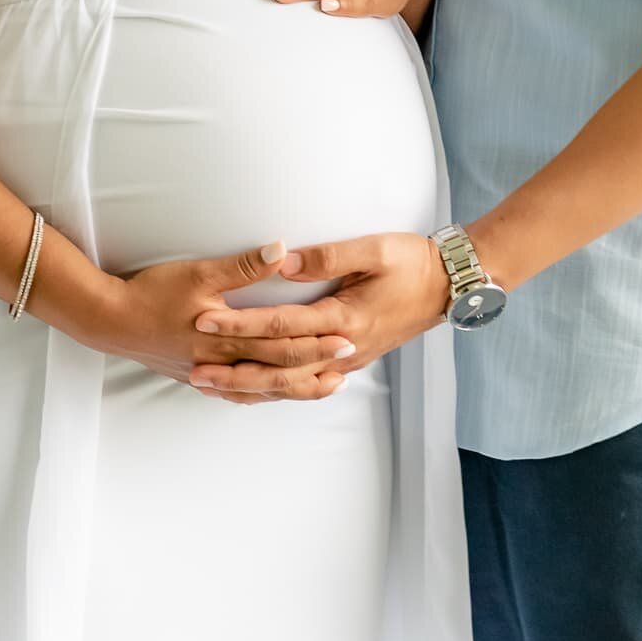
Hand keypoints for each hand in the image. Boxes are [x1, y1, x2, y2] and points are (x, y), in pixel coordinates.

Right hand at [91, 241, 358, 404]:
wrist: (110, 322)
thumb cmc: (153, 293)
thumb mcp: (198, 272)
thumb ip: (242, 266)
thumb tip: (282, 251)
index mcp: (229, 338)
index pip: (284, 343)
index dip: (317, 342)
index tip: (347, 339)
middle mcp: (224, 363)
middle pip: (279, 371)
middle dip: (316, 367)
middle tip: (349, 362)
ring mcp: (210, 374)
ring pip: (262, 388)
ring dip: (294, 387)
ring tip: (324, 385)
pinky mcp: (196, 376)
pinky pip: (237, 393)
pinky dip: (261, 394)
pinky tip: (270, 394)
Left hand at [186, 232, 453, 397]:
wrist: (449, 287)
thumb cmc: (412, 261)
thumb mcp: (374, 249)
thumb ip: (326, 256)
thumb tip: (280, 262)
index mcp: (344, 317)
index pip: (280, 324)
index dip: (241, 324)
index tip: (205, 321)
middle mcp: (344, 347)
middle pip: (278, 364)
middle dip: (234, 367)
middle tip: (192, 368)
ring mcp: (349, 359)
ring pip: (291, 383)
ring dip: (249, 386)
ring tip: (211, 387)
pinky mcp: (353, 360)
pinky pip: (307, 385)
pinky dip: (277, 391)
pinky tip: (255, 392)